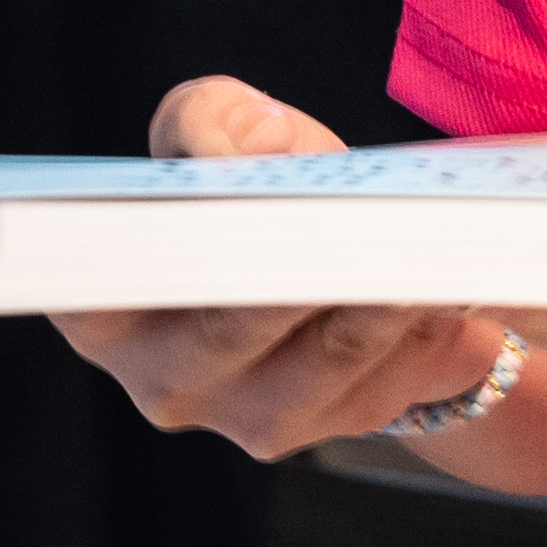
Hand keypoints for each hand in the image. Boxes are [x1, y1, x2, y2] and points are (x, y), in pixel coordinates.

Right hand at [48, 75, 513, 460]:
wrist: (334, 264)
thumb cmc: (256, 193)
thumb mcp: (217, 133)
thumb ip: (205, 117)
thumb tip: (251, 149)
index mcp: (99, 307)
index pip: (101, 285)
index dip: (157, 245)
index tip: (219, 200)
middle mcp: (161, 380)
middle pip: (230, 324)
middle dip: (298, 266)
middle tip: (354, 216)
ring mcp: (245, 418)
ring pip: (325, 354)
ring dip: (383, 295)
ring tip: (425, 237)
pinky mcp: (329, 428)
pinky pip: (383, 377)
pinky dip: (420, 328)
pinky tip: (447, 283)